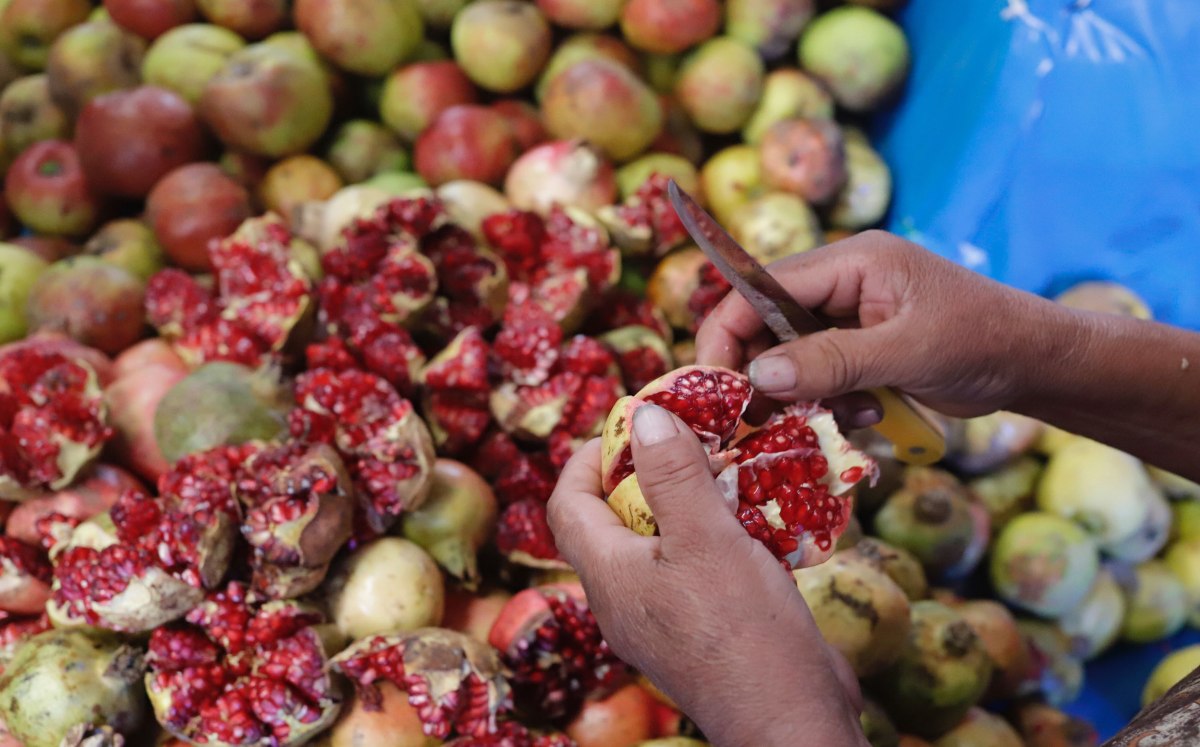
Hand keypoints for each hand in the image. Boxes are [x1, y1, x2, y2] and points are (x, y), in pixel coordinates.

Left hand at [547, 406, 868, 746]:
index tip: (628, 425)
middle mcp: (624, 598)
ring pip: (659, 543)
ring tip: (725, 470)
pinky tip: (753, 518)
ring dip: (686, 502)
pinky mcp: (701, 628)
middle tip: (686, 440)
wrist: (790, 718)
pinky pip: (693, 568)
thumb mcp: (705, 538)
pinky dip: (714, 534)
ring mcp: (662, 617)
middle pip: (613, 520)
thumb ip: (672, 475)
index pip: (567, 504)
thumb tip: (643, 415)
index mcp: (609, 574)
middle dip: (645, 473)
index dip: (587, 458)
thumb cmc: (741, 631)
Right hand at [695, 230, 1074, 419]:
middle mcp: (841, 281)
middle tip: (755, 420)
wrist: (1036, 362)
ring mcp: (850, 315)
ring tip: (831, 418)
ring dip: (799, 393)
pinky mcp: (859, 346)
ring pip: (788, 354)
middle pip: (764, 322)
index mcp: (850, 261)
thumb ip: (830, 361)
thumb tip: (756, 377)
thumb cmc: (983, 342)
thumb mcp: (905, 353)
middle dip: (758, 372)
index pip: (760, 288)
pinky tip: (860, 417)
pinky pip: (817, 373)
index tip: (715, 386)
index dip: (729, 333)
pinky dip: (826, 401)